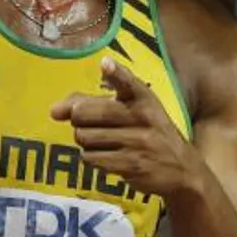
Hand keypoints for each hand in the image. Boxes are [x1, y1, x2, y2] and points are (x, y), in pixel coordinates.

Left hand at [51, 57, 196, 199]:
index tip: (106, 65)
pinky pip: (91, 158)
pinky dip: (92, 158)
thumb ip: (94, 104)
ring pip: (84, 137)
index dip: (116, 74)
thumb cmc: (151, 135)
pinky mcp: (131, 165)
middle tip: (89, 124)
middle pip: (85, 113)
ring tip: (104, 143)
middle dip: (78, 120)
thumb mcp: (134, 113)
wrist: (183, 171)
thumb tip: (54, 110)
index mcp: (144, 99)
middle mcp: (142, 118)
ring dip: (86, 142)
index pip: (129, 83)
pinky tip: (108, 157)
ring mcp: (137, 143)